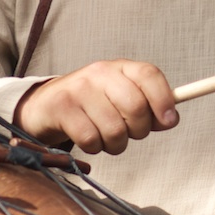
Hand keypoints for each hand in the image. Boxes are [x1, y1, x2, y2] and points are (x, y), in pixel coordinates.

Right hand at [14, 60, 178, 153]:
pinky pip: (91, 139)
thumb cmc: (91, 105)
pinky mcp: (62, 108)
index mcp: (119, 67)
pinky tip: (89, 140)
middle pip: (136, 106)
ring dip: (115, 144)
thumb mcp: (121, 99)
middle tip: (129, 133)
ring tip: (106, 138)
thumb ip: (148, 108)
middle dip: (138, 130)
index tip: (169, 121)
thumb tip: (170, 119)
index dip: (163, 99)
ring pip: (115, 129)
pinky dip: (95, 147)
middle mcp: (99, 72)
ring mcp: (79, 89)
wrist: (44, 106)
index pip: (149, 75)